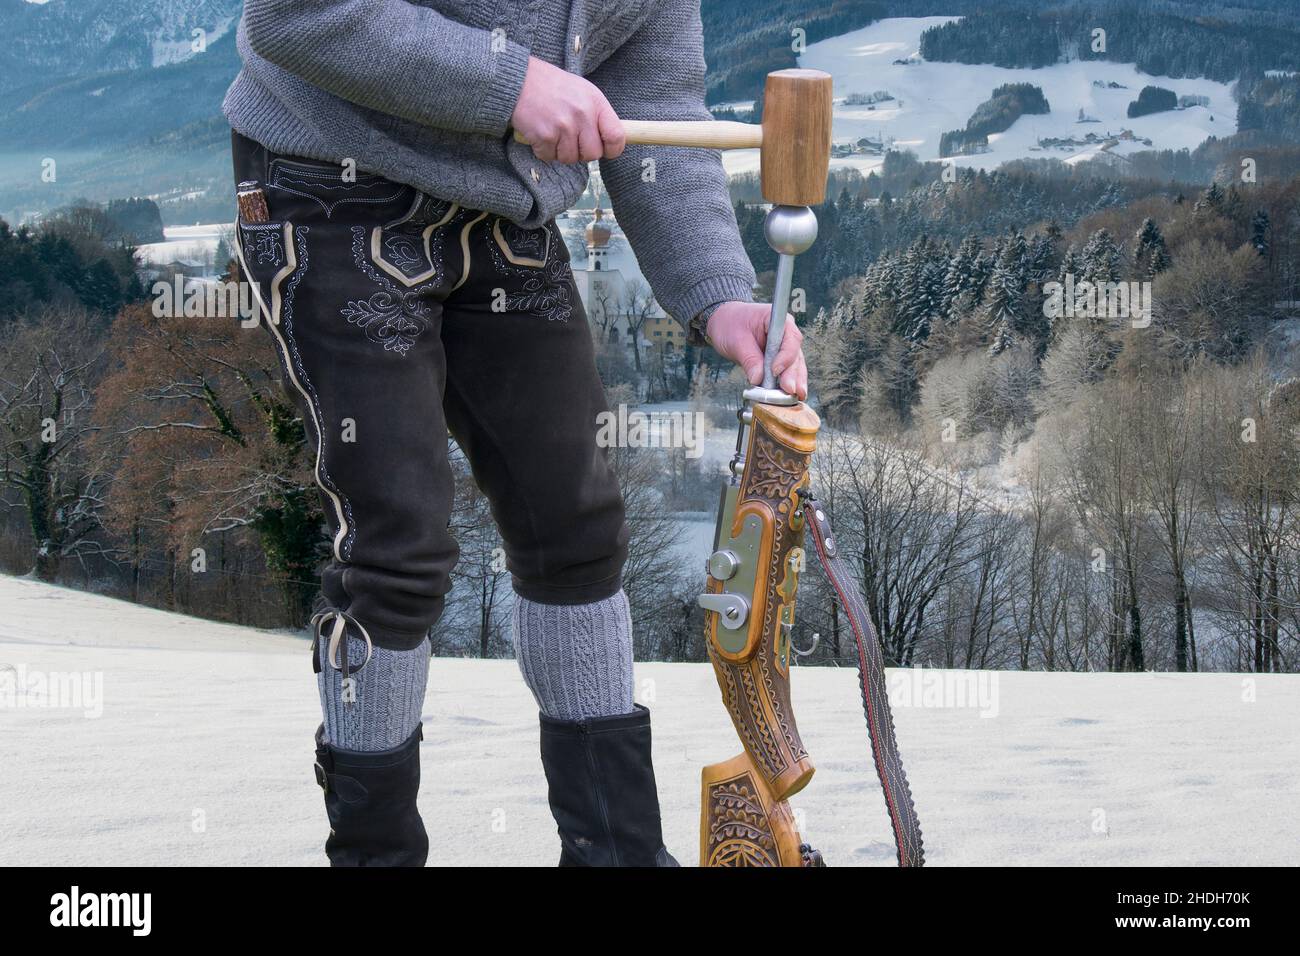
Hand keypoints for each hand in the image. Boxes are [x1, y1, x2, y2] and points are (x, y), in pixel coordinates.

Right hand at [511, 57, 625, 164]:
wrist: (518, 79)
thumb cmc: (551, 85)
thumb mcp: (582, 91)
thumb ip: (596, 114)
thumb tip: (607, 140)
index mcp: (595, 102)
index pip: (616, 136)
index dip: (612, 149)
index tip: (605, 149)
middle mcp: (582, 115)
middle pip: (593, 154)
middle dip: (582, 152)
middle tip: (571, 140)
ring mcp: (564, 126)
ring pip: (570, 158)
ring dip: (560, 151)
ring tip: (553, 133)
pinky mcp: (545, 136)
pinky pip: (549, 157)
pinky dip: (543, 150)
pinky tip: (540, 133)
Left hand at [705, 301, 807, 400]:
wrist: (723, 321)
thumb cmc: (729, 324)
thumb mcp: (736, 341)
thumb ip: (749, 359)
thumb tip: (758, 379)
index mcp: (776, 321)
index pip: (789, 338)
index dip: (785, 356)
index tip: (775, 371)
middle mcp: (785, 333)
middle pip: (795, 354)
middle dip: (793, 374)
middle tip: (789, 390)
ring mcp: (784, 346)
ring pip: (795, 365)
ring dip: (795, 381)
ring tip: (796, 396)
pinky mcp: (779, 359)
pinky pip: (787, 371)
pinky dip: (789, 382)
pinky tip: (792, 395)